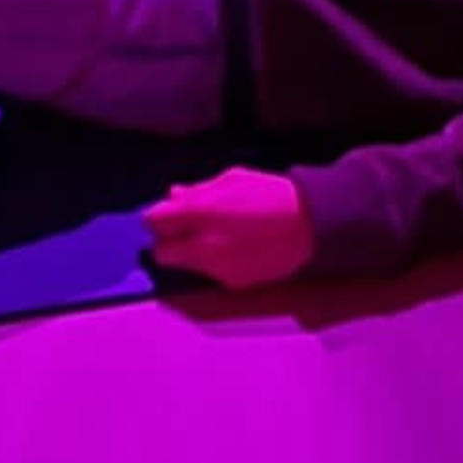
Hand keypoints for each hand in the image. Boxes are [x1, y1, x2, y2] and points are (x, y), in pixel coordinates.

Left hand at [142, 167, 314, 290]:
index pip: (155, 221)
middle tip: (183, 229)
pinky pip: (209, 273)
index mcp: (200, 213)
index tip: (165, 215)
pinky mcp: (231, 283)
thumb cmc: (269, 194)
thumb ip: (198, 191)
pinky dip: (213, 262)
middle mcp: (201, 246)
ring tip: (216, 235)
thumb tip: (174, 196)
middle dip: (167, 241)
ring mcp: (216, 269)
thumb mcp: (231, 179)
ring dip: (190, 252)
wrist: (308, 225)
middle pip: (161, 253)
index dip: (157, 217)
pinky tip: (233, 248)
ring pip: (185, 265)